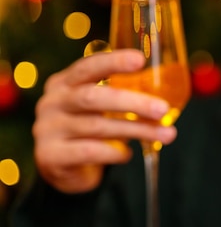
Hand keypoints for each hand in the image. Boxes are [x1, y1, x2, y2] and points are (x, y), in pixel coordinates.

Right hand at [32, 49, 176, 193]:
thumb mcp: (101, 107)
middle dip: (133, 102)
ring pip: (98, 127)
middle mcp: (52, 102)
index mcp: (64, 83)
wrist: (62, 167)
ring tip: (166, 134)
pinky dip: (115, 152)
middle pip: (93, 97)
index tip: (140, 59)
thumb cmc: (90, 128)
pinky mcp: (50, 156)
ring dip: (137, 130)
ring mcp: (47, 129)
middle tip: (163, 109)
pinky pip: (90, 152)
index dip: (113, 62)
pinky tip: (129, 154)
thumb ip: (121, 96)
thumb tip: (166, 97)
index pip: (88, 66)